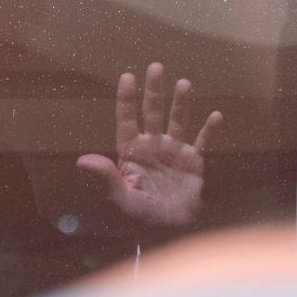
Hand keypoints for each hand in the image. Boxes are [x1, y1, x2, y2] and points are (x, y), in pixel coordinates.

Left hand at [76, 62, 222, 225]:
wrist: (169, 229)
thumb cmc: (141, 215)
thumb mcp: (121, 197)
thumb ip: (106, 177)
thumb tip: (82, 161)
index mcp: (131, 151)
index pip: (127, 118)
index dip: (127, 98)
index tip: (127, 76)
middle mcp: (152, 145)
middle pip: (152, 112)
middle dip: (154, 90)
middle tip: (156, 66)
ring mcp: (173, 151)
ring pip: (177, 121)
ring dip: (180, 103)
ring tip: (184, 83)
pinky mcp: (193, 162)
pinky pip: (202, 142)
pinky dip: (209, 130)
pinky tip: (215, 115)